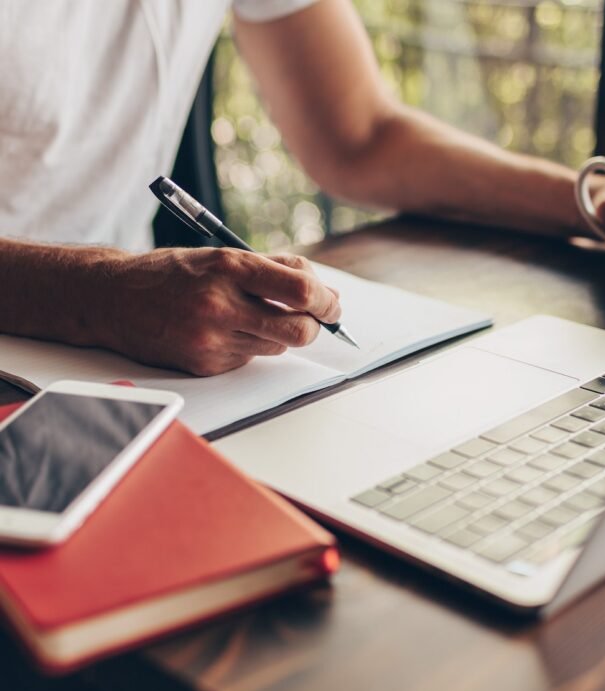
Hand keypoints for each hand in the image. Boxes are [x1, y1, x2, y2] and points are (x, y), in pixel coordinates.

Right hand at [103, 248, 340, 375]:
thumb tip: (325, 292)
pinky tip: (225, 331)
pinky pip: (250, 359)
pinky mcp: (205, 364)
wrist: (114, 299)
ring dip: (278, 333)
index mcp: (229, 268)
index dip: (327, 301)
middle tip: (315, 319)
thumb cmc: (174, 273)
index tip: (334, 306)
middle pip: (299, 330)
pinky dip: (250, 345)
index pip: (300, 290)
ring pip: (277, 346)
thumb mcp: (223, 256)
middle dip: (315, 326)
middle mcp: (221, 304)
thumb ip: (277, 270)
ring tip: (251, 316)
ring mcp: (211, 339)